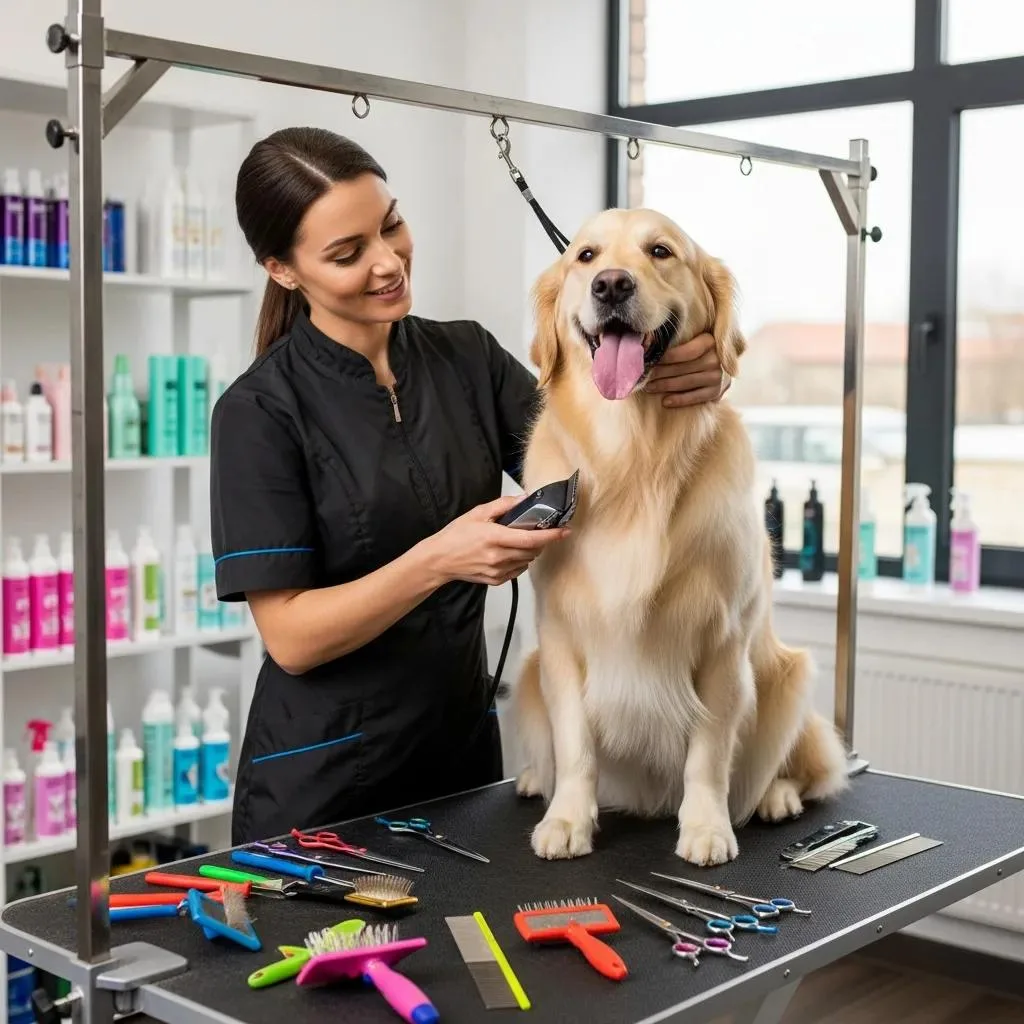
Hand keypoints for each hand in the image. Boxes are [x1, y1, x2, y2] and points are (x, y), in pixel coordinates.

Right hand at [421, 495, 570, 586]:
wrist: (439, 560)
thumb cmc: (455, 536)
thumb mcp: (477, 513)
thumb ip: (503, 505)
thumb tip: (523, 499)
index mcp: (495, 537)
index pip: (531, 539)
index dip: (551, 536)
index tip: (565, 531)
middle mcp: (498, 557)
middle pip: (533, 551)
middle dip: (540, 542)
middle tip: (536, 532)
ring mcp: (498, 571)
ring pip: (527, 562)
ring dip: (529, 552)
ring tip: (518, 542)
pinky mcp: (496, 581)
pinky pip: (517, 571)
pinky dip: (519, 561)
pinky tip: (508, 553)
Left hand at [645, 333, 731, 407]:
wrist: (720, 368)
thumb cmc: (698, 352)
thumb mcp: (693, 340)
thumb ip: (677, 341)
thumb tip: (648, 343)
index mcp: (710, 341)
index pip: (686, 351)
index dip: (666, 357)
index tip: (650, 360)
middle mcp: (716, 359)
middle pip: (683, 368)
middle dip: (660, 372)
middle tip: (644, 376)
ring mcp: (717, 377)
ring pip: (686, 382)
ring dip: (664, 386)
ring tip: (649, 387)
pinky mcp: (716, 392)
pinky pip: (695, 397)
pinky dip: (679, 400)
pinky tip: (664, 401)